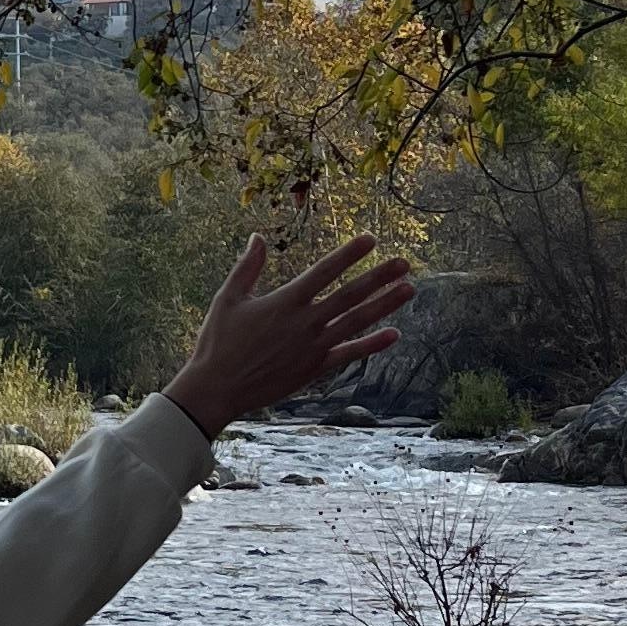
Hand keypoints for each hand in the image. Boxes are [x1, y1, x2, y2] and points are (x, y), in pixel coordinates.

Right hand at [163, 234, 415, 443]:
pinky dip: (372, 345)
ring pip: (356, 322)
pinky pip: (349, 354)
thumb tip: (258, 237)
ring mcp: (313, 348)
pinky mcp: (314, 369)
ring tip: (409, 290)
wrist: (217, 388)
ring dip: (385, 305)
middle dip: (379, 277)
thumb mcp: (227, 298)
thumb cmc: (218, 341)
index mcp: (284, 302)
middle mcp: (304, 323)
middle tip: (404, 262)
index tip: (370, 240)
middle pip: (349, 295)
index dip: (348, 254)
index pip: (324, 271)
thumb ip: (247, 267)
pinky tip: (393, 334)